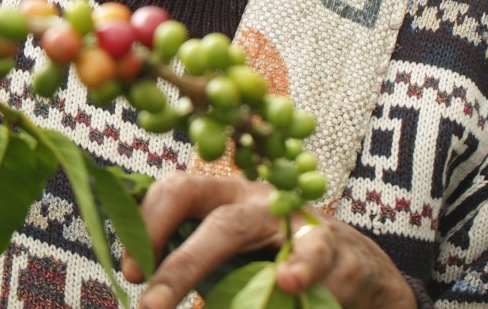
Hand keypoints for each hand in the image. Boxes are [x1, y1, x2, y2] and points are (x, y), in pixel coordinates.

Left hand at [118, 174, 414, 308]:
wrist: (357, 272)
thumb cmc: (274, 264)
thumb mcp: (230, 260)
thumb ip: (195, 266)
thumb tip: (143, 289)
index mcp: (223, 197)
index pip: (176, 190)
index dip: (148, 226)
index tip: (130, 274)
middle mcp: (258, 199)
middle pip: (218, 222)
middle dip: (180, 265)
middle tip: (150, 305)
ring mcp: (299, 219)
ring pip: (268, 236)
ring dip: (231, 268)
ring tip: (213, 302)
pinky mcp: (336, 248)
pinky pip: (314, 258)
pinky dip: (301, 273)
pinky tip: (289, 285)